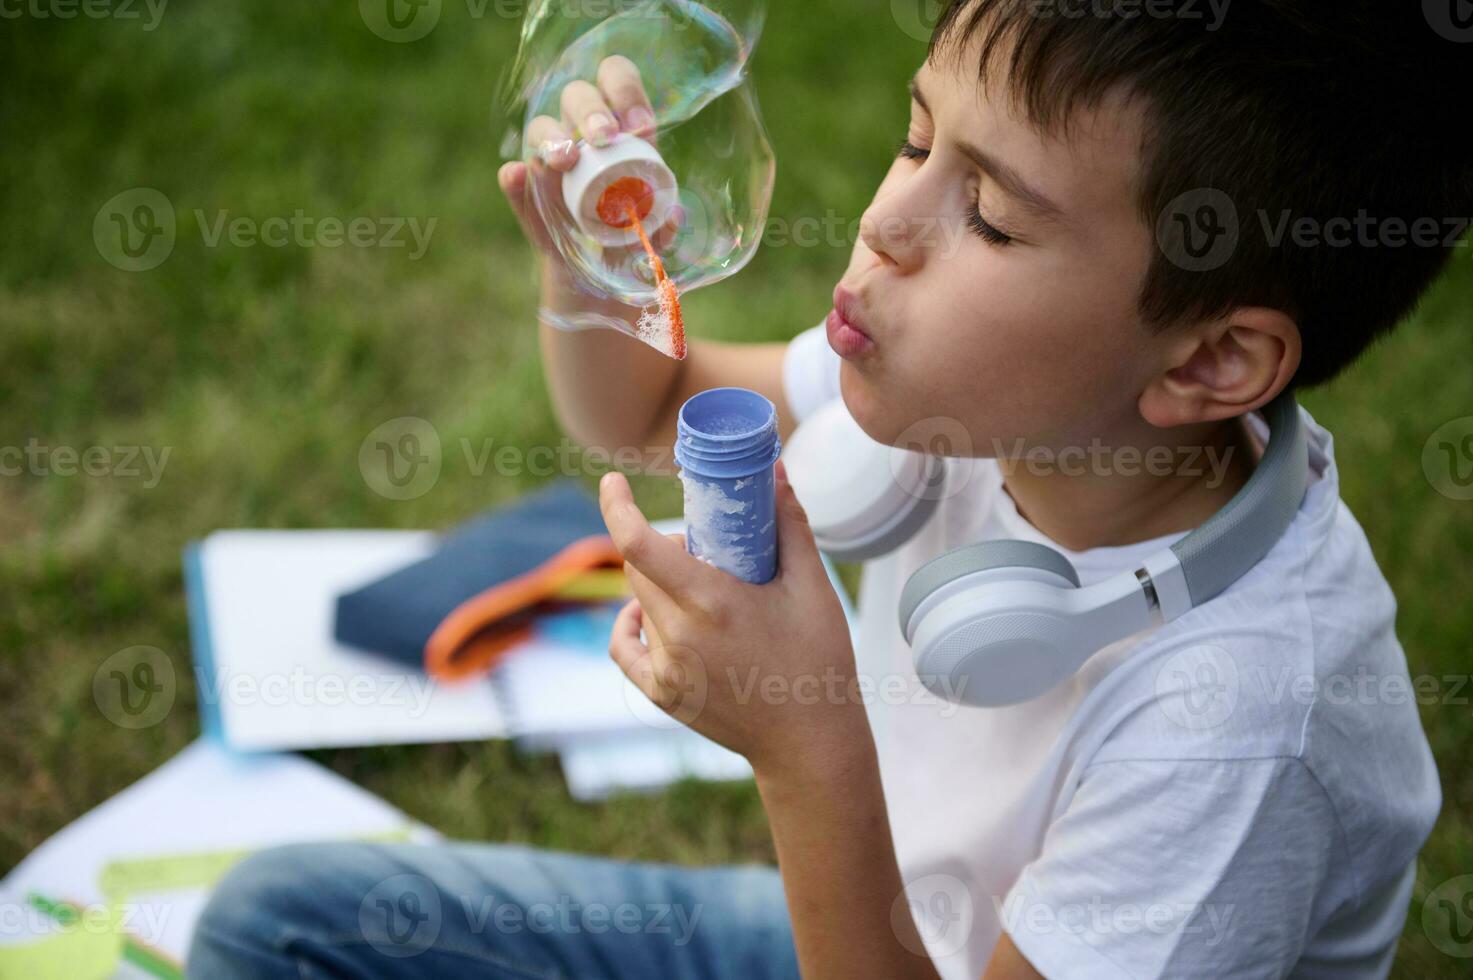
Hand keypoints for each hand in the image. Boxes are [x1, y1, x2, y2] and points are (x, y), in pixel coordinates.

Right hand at [498, 55, 673, 261]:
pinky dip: (514, 176)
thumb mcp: (655, 234)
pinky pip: (514, 177)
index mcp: (619, 128)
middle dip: (591, 110)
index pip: (617, 80)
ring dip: (552, 137)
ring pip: (541, 127)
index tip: (640, 128)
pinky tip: (518, 176)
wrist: (598, 270)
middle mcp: (580, 133)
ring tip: (567, 160)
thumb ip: (667, 227)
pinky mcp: (527, 191)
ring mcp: (549, 159)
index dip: (627, 92)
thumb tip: (675, 216)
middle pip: (578, 95)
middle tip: (604, 138)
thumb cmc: (631, 235)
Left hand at [598, 461, 871, 781]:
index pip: (637, 544)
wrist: (810, 742)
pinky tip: (650, 616)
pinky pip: (627, 647)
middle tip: (709, 553)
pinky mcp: (661, 694)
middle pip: (640, 569)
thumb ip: (789, 524)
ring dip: (662, 588)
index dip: (616, 507)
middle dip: (665, 548)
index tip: (612, 481)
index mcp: (711, 602)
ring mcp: (665, 669)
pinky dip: (633, 624)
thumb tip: (774, 469)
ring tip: (712, 597)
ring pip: (641, 604)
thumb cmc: (818, 660)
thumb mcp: (813, 587)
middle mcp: (679, 635)